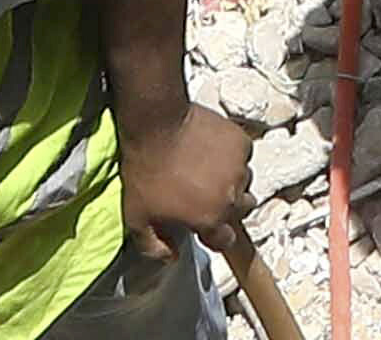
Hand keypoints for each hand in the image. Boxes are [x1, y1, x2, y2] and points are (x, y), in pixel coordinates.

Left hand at [118, 99, 254, 242]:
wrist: (155, 123)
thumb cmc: (145, 171)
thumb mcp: (136, 218)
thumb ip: (154, 246)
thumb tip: (171, 257)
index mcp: (211, 218)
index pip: (225, 240)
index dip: (213, 235)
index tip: (201, 225)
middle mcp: (232, 197)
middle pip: (241, 210)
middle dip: (226, 207)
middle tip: (205, 195)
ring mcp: (239, 167)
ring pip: (244, 181)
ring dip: (230, 180)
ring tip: (208, 169)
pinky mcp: (240, 141)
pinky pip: (242, 154)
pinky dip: (231, 154)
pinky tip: (211, 149)